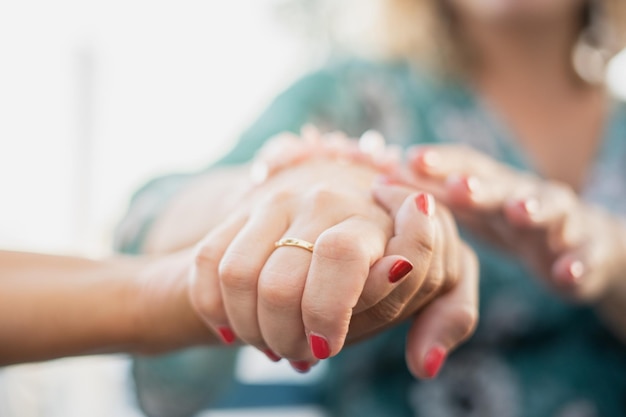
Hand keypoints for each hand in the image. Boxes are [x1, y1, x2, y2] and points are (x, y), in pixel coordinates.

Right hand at [186, 136, 476, 376]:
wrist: (350, 193)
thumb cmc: (402, 252)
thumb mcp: (444, 278)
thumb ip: (449, 316)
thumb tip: (423, 365)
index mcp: (377, 218)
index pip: (341, 257)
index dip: (327, 312)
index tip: (327, 345)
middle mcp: (322, 201)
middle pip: (281, 285)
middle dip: (287, 338)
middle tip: (304, 351)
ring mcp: (276, 203)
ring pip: (238, 276)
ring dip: (251, 328)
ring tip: (274, 342)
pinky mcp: (242, 211)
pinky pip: (209, 263)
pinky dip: (214, 307)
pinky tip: (233, 330)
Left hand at [397, 144, 625, 303]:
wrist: (576, 240)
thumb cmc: (505, 220)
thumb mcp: (470, 209)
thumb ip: (428, 199)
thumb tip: (373, 183)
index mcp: (489, 185)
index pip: (462, 166)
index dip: (439, 162)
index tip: (408, 160)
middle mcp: (522, 194)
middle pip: (500, 184)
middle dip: (479, 185)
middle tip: (457, 188)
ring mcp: (557, 220)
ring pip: (550, 209)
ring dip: (534, 209)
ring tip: (519, 214)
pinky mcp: (584, 251)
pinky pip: (584, 255)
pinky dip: (577, 262)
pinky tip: (566, 272)